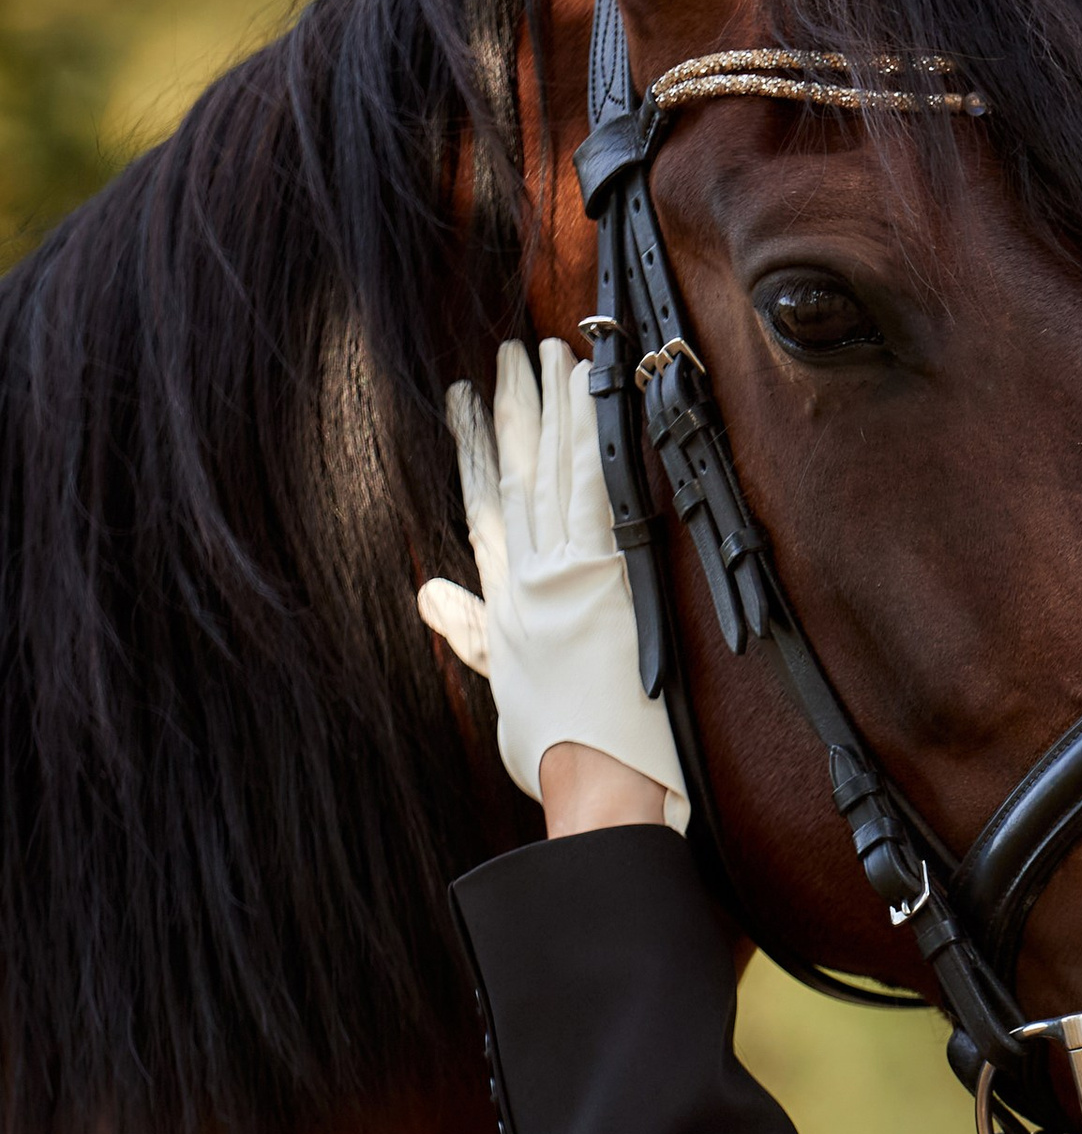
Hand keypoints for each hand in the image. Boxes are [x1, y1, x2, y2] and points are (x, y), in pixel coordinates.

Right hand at [418, 337, 686, 828]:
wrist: (593, 779)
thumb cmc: (554, 748)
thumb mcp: (503, 688)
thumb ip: (468, 633)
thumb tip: (428, 594)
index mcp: (501, 606)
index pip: (481, 509)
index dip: (469, 450)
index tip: (465, 401)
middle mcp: (525, 580)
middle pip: (512, 476)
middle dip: (509, 411)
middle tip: (508, 354)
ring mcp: (561, 574)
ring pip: (549, 472)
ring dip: (548, 408)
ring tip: (547, 354)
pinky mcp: (601, 576)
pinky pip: (592, 490)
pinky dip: (585, 440)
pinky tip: (585, 398)